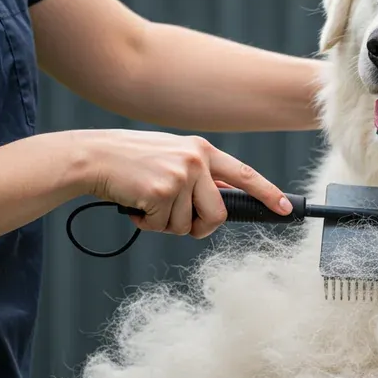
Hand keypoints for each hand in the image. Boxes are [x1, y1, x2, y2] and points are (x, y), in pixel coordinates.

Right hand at [76, 129, 291, 237]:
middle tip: (175, 220)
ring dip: (165, 224)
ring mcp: (180, 175)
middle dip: (199, 227)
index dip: (268, 193)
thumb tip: (222, 200)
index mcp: (202, 150)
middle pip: (218, 215)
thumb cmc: (131, 162)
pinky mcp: (162, 191)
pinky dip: (147, 223)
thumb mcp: (172, 158)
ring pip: (188, 225)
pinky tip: (135, 204)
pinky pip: (164, 226)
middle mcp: (196, 160)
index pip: (245, 174)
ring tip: (146, 203)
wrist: (92, 157)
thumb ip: (198, 175)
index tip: (285, 208)